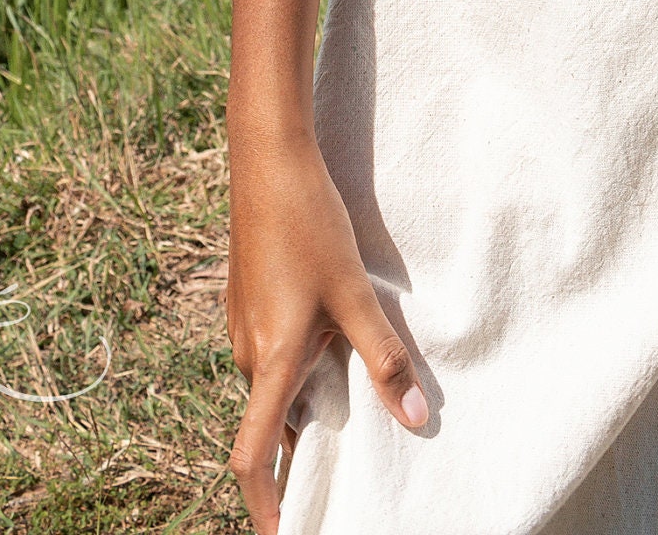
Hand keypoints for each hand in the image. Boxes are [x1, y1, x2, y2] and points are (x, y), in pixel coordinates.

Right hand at [228, 133, 428, 530]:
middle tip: (344, 464)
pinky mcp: (247, 300)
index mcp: (271, 360)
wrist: (268, 159)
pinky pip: (270, 352)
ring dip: (304, 399)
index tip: (285, 531)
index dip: (264, 503)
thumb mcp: (355, 294)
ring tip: (347, 396)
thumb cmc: (310, 224)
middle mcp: (248, 351)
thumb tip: (414, 417)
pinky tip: (330, 339)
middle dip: (300, 449)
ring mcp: (243, 324)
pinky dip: (296, 365)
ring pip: (273, 383)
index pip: (252, 455)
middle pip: (270, 421)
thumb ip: (384, 357)